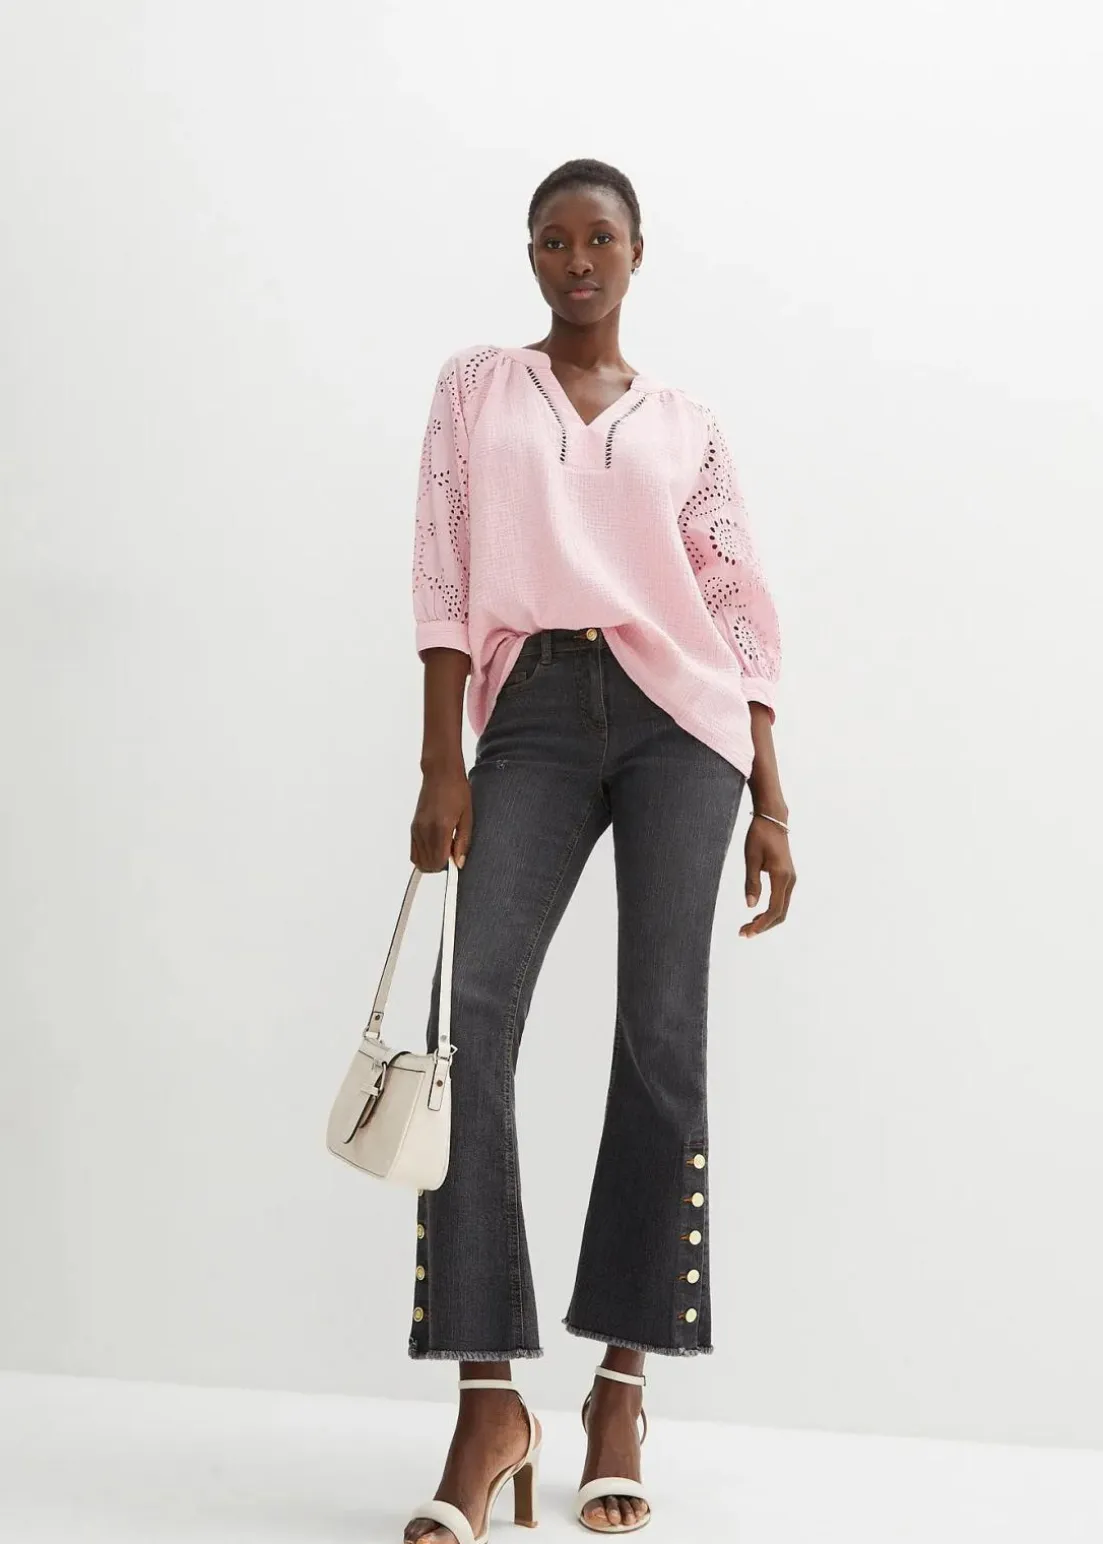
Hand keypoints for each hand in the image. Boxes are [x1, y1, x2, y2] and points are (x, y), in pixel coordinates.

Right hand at [410, 761, 472, 872]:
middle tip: (452, 854)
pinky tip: (436, 844)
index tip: (456, 861)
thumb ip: (463, 842)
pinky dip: (424, 854)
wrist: (441, 773)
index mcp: (440, 828)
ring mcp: (416, 829)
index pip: (437, 862)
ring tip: (445, 847)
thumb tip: (459, 863)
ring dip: (431, 861)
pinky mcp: (413, 826)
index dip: (448, 868)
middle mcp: (425, 830)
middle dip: (440, 866)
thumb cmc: (457, 790)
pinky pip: (414, 851)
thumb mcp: (467, 817)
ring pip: (418, 860)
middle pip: (426, 865)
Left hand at [740, 814, 795, 936]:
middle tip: (743, 932)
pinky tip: (757, 915)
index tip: (747, 932)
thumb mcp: (751, 858)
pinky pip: (781, 900)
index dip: (761, 924)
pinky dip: (770, 911)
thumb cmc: (759, 836)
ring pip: (782, 908)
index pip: (774, 909)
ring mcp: (791, 879)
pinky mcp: (787, 877)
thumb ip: (752, 883)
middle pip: (780, 913)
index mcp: (782, 877)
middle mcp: (790, 880)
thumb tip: (750, 906)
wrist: (773, 820)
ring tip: (748, 927)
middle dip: (763, 926)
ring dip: (766, 920)